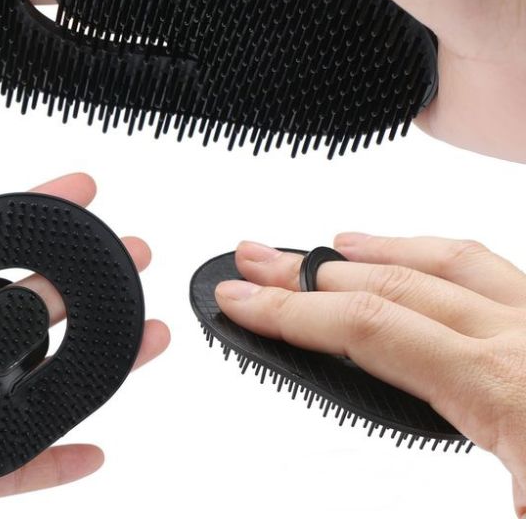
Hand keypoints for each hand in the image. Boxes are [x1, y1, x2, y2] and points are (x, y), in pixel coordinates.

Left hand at [0, 171, 168, 518]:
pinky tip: (94, 450)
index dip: (34, 221)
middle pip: (32, 312)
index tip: (80, 190)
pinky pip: (9, 474)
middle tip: (133, 254)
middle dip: (89, 281)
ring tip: (147, 335)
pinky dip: (54, 466)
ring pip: (38, 386)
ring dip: (97, 364)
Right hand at [216, 235, 525, 516]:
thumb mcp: (521, 515)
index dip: (291, 312)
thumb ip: (474, 495)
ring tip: (324, 246)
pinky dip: (436, 255)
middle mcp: (525, 341)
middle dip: (306, 273)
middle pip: (389, 285)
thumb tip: (391, 491)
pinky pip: (489, 267)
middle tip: (255, 264)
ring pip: (446, 261)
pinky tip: (415, 259)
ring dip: (372, 251)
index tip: (241, 301)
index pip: (369, 328)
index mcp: (504, 391)